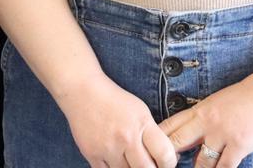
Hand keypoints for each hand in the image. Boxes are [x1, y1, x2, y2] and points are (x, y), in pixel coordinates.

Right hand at [56, 75, 176, 167]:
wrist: (83, 91)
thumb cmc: (115, 100)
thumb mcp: (140, 111)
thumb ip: (152, 135)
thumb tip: (165, 159)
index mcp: (142, 124)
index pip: (165, 154)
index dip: (169, 163)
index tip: (165, 163)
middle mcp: (126, 137)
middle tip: (148, 164)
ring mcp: (108, 148)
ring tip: (129, 159)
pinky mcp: (92, 154)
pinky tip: (115, 160)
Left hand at [157, 76, 252, 167]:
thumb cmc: (246, 98)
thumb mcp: (218, 103)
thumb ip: (204, 119)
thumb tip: (192, 139)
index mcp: (200, 110)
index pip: (170, 125)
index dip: (158, 140)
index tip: (150, 151)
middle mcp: (207, 122)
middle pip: (177, 142)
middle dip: (169, 158)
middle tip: (164, 166)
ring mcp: (222, 133)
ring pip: (201, 162)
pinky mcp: (239, 144)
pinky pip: (225, 167)